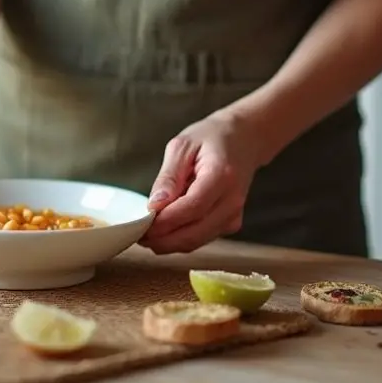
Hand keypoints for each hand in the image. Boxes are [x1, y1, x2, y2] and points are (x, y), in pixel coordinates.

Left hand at [139, 111, 263, 254]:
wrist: (244, 140)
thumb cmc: (211, 138)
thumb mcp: (183, 146)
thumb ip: (169, 177)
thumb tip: (154, 205)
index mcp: (222, 176)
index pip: (192, 208)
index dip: (164, 221)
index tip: (140, 224)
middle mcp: (232, 201)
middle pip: (194, 234)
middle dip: (162, 239)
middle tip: (137, 235)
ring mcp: (234, 215)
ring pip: (196, 242)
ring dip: (168, 243)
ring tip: (145, 233)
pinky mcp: (230, 224)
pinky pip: (200, 239)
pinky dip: (179, 239)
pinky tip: (164, 229)